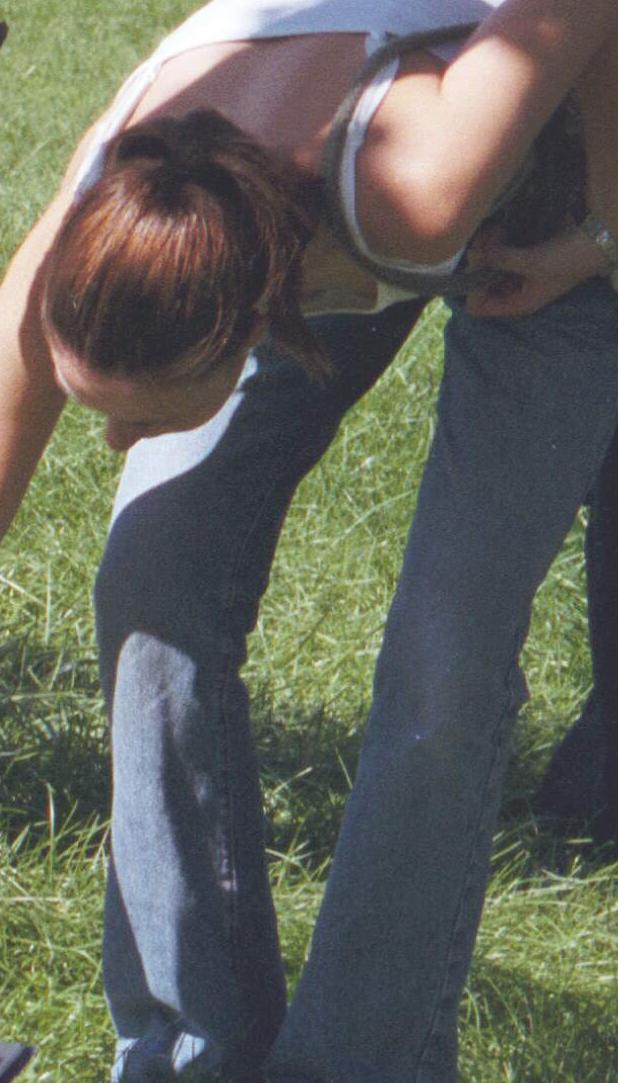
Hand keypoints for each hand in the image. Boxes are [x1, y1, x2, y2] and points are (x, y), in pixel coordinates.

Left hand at [464, 224, 610, 316]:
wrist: (593, 238)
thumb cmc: (566, 259)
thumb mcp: (530, 263)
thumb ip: (499, 259)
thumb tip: (473, 253)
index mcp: (516, 303)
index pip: (477, 307)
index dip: (471, 289)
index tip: (476, 266)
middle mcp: (512, 290)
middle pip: (479, 283)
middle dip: (477, 263)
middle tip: (481, 242)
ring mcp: (516, 272)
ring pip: (486, 264)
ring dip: (485, 248)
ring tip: (491, 232)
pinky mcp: (521, 254)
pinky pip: (498, 251)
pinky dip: (494, 241)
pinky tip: (498, 229)